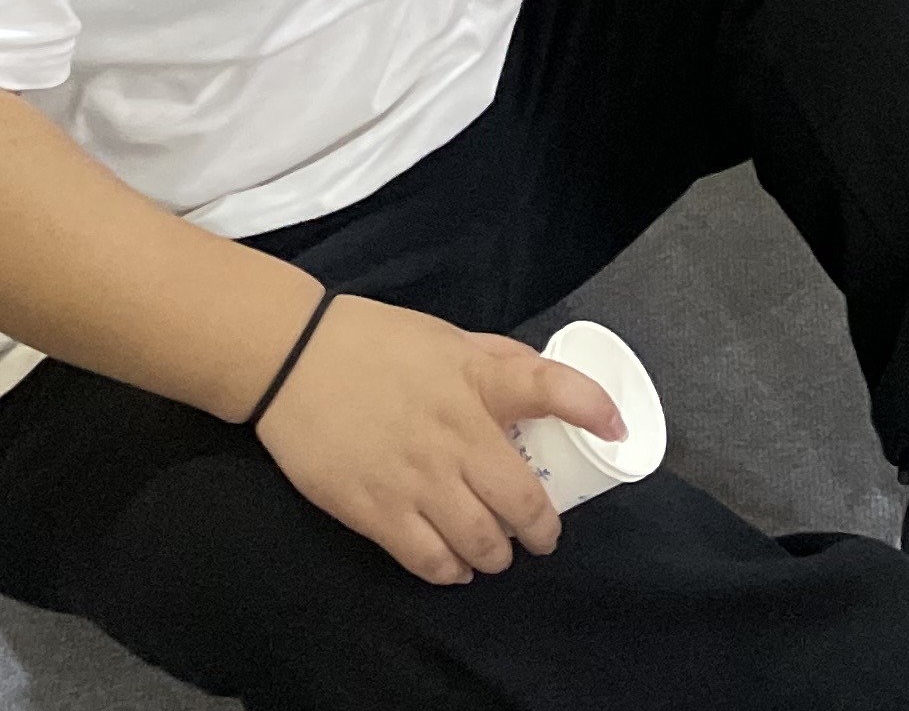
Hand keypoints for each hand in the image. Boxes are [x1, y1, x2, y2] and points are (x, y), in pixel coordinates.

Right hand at [252, 292, 621, 586]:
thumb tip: (541, 378)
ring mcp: (417, 477)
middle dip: (542, 529)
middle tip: (542, 535)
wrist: (292, 359)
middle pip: (523, 500)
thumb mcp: (446, 337)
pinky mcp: (376, 510)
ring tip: (496, 553)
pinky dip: (452, 571)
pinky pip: (429, 559)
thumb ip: (497, 360)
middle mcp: (456, 432)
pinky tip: (456, 566)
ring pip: (481, 541)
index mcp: (477, 380)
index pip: (553, 388)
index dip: (593, 409)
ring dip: (498, 555)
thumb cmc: (375, 343)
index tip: (616, 429)